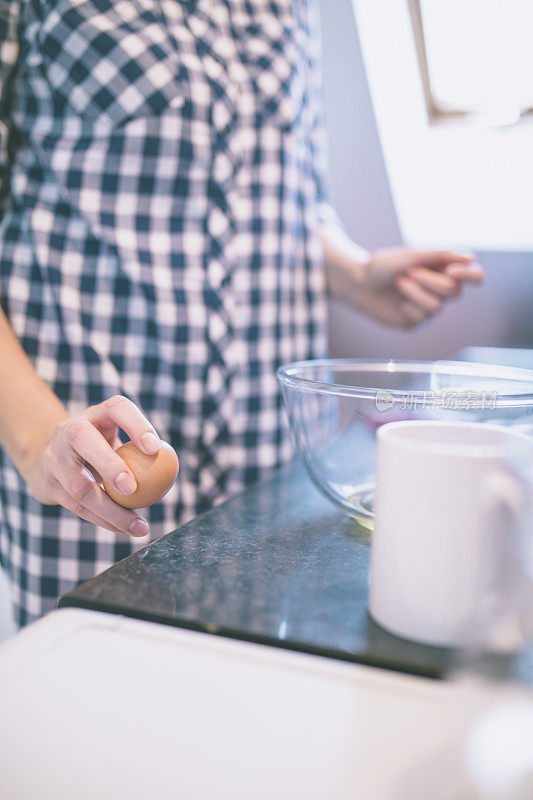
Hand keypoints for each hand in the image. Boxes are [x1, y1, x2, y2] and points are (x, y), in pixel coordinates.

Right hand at [19, 395, 162, 536]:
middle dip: (108, 465)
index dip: (136, 425)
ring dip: (112, 510)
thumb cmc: (100, 446)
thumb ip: (140, 447)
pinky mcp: (50, 485)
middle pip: (84, 440)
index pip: (117, 409)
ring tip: (139, 526)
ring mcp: (55, 458)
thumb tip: (170, 464)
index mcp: (95, 414)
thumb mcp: (116, 436)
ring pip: (80, 485)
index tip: (155, 448)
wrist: (50, 458)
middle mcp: (69, 430)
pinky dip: (106, 521)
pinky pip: (79, 508)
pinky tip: (127, 530)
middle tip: (133, 489)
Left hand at [331, 246, 483, 327]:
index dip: (470, 275)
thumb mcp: (410, 255)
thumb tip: (470, 257)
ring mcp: (428, 307)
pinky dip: (407, 306)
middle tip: (409, 272)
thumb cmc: (383, 266)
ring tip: (399, 283)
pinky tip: (397, 300)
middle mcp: (440, 290)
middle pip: (454, 292)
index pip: (474, 276)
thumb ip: (440, 255)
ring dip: (415, 292)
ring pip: (437, 306)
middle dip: (430, 281)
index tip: (452, 270)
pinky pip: (421, 318)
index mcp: (444, 270)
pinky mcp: (416, 321)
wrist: (357, 282)